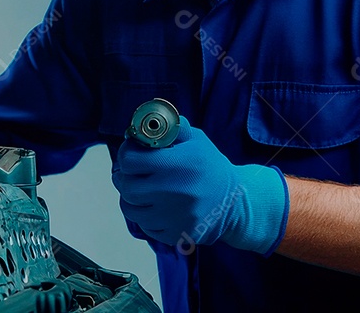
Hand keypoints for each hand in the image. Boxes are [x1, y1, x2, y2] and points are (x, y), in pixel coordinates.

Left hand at [111, 116, 287, 254]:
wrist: (234, 202)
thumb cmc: (210, 166)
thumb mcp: (196, 139)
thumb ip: (169, 128)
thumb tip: (143, 125)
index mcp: (179, 163)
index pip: (130, 160)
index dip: (127, 153)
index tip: (132, 151)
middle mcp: (175, 191)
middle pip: (126, 186)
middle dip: (124, 176)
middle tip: (130, 172)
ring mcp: (174, 217)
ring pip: (131, 209)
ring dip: (131, 197)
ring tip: (141, 189)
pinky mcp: (174, 235)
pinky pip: (144, 226)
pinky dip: (144, 215)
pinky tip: (155, 205)